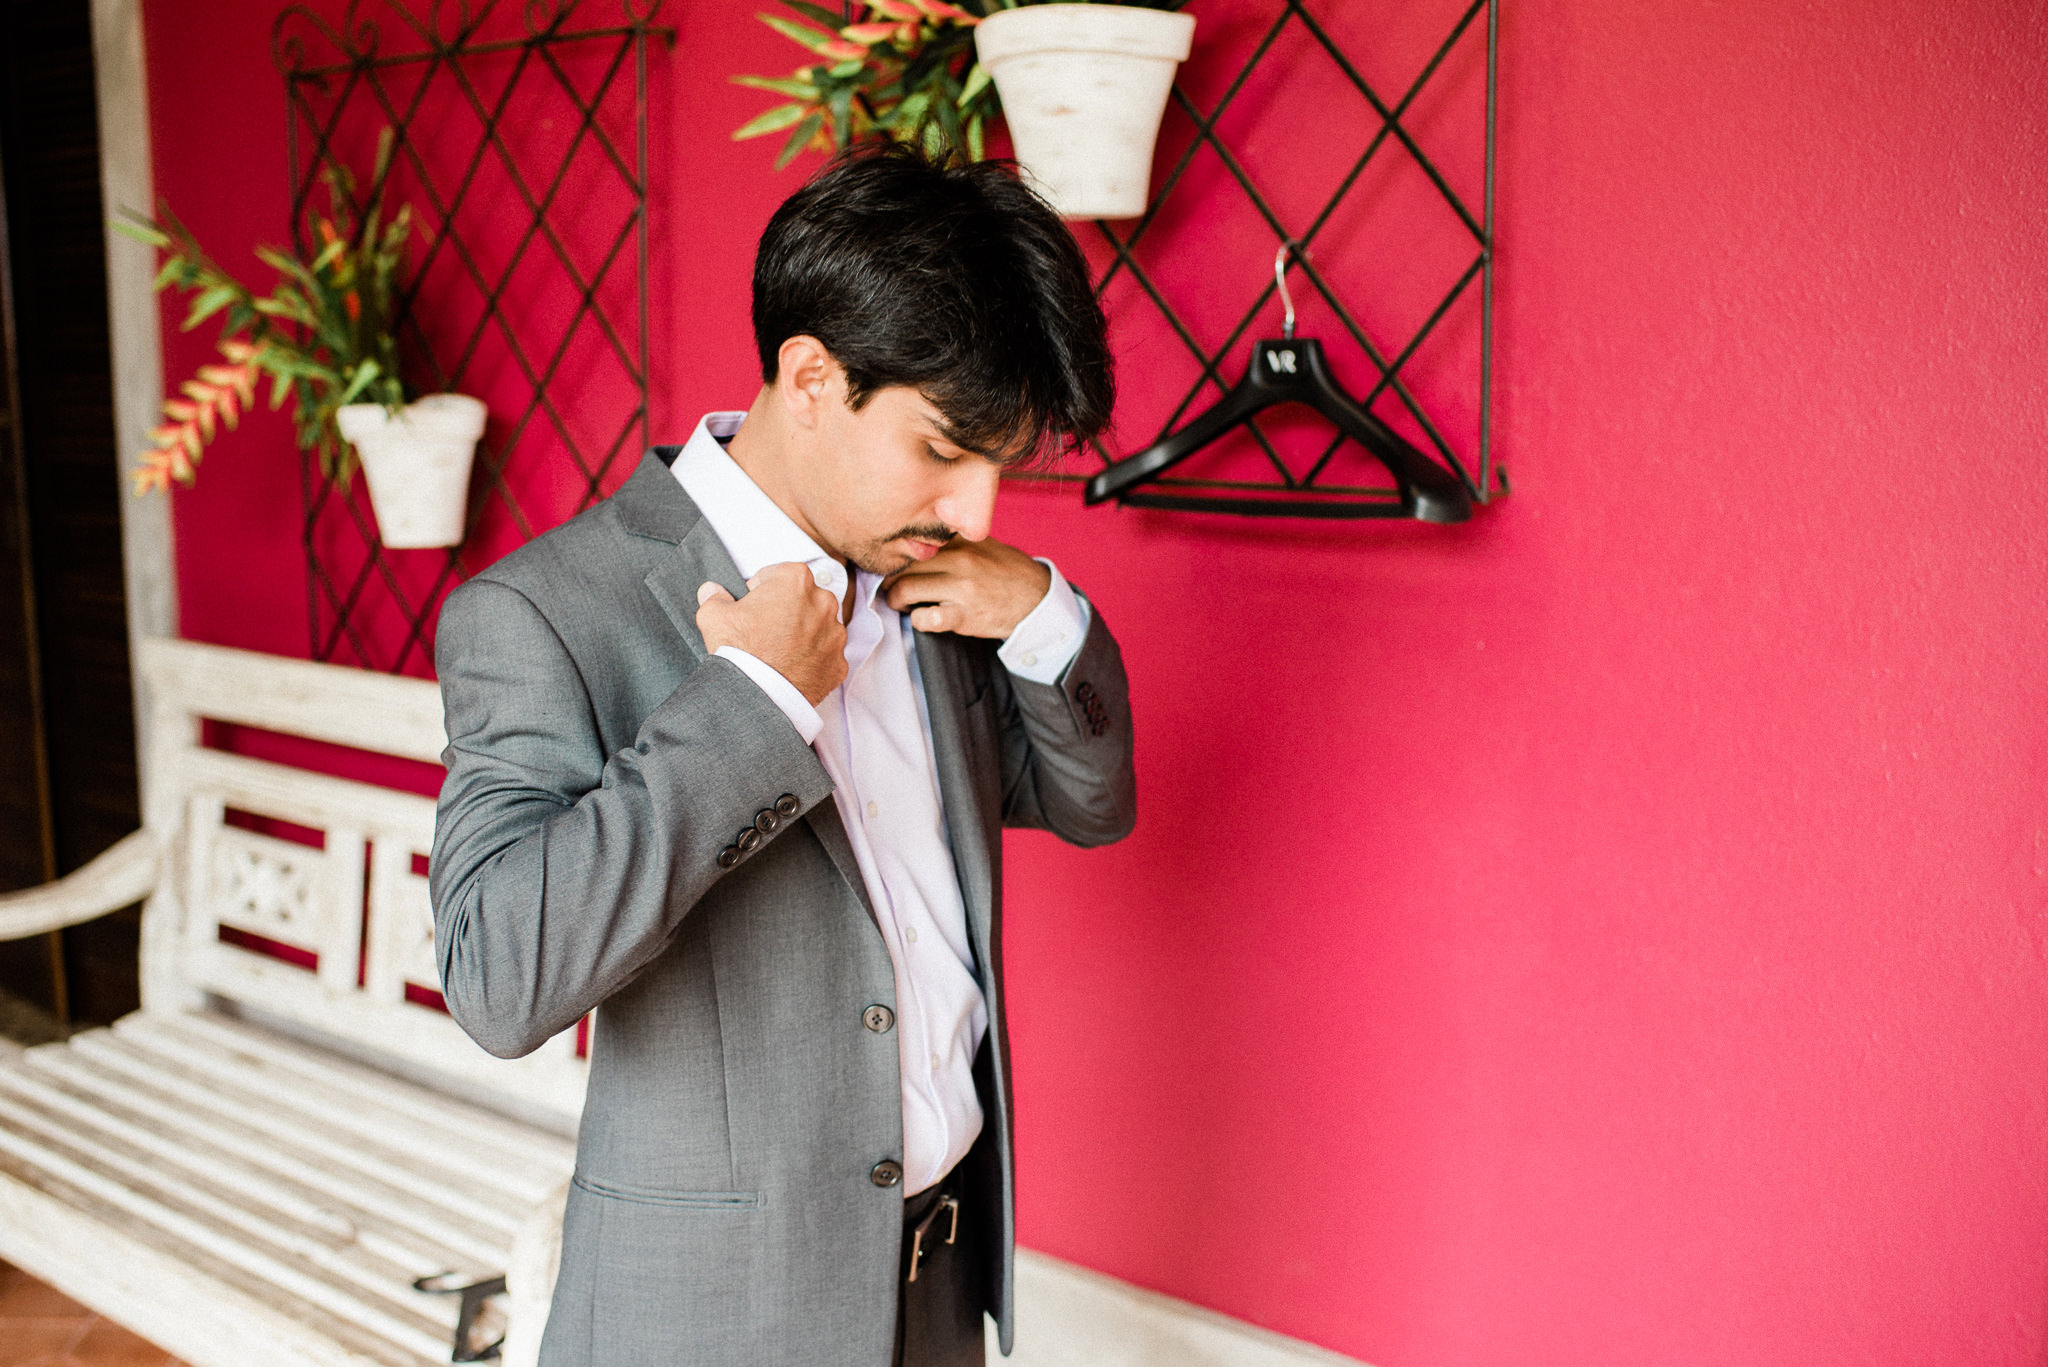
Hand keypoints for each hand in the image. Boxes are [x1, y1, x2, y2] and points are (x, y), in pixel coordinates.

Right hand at [696, 562, 847, 704]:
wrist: (759, 697)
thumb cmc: (739, 651)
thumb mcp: (714, 616)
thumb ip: (715, 597)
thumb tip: (712, 590)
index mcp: (796, 580)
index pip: (777, 575)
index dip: (760, 590)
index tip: (751, 606)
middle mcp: (824, 601)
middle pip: (802, 599)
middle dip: (786, 610)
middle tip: (764, 630)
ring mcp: (835, 634)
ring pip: (818, 626)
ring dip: (802, 634)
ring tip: (778, 651)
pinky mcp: (839, 662)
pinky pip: (825, 655)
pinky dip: (812, 659)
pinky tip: (791, 668)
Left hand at [882, 536, 1050, 638]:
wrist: (1037, 599)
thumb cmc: (1009, 573)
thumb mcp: (985, 545)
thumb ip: (956, 540)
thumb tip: (923, 538)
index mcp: (961, 542)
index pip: (914, 542)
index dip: (897, 555)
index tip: (892, 563)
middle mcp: (959, 561)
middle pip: (904, 565)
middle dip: (889, 579)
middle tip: (890, 586)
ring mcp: (961, 588)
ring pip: (906, 589)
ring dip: (896, 600)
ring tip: (900, 603)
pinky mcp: (964, 615)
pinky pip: (926, 618)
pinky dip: (918, 620)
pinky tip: (923, 619)